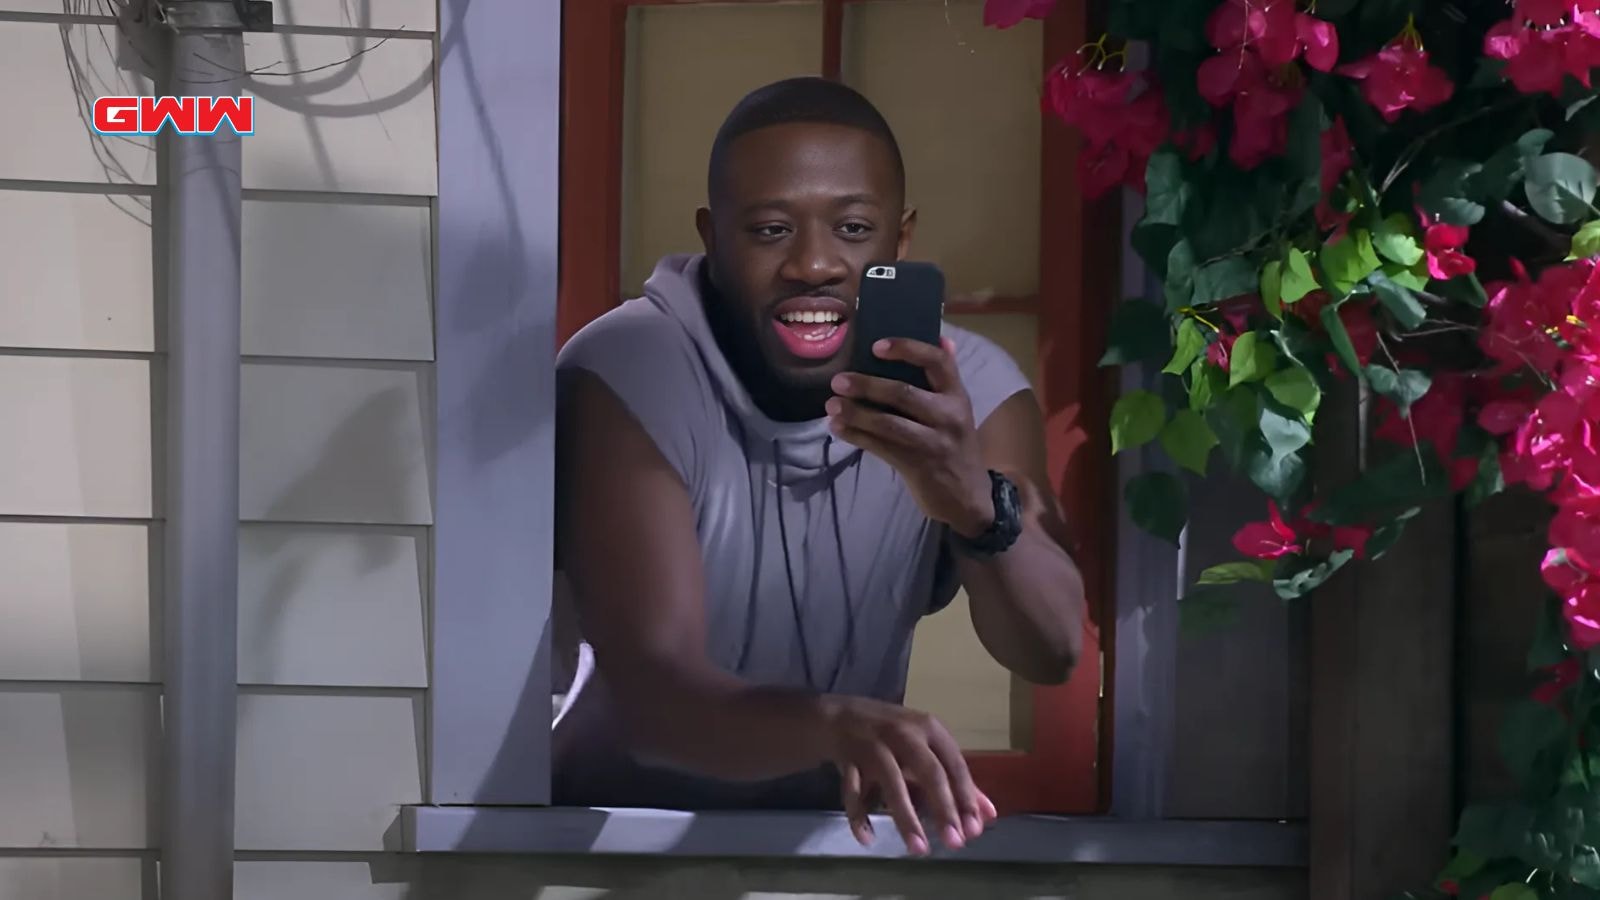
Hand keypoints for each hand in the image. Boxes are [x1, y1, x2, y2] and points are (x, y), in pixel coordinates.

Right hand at [819, 694, 998, 853]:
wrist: (838, 716)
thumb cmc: (891, 734)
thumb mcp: (925, 747)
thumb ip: (955, 779)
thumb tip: (988, 814)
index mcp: (928, 729)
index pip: (955, 765)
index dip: (966, 797)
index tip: (975, 829)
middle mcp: (904, 733)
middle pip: (929, 772)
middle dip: (944, 809)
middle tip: (955, 843)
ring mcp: (874, 744)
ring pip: (892, 783)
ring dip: (906, 818)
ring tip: (919, 849)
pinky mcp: (847, 757)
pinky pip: (853, 791)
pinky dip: (858, 816)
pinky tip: (867, 838)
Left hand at [826, 337, 992, 537]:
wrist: (969, 498)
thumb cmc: (954, 446)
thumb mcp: (957, 411)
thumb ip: (945, 379)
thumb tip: (942, 337)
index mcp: (957, 395)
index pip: (938, 361)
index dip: (907, 349)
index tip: (876, 346)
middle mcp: (949, 416)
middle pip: (903, 393)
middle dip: (867, 385)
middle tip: (838, 380)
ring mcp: (934, 442)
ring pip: (888, 423)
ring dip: (855, 413)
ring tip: (831, 405)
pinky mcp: (918, 466)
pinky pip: (880, 447)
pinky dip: (856, 436)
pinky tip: (838, 428)